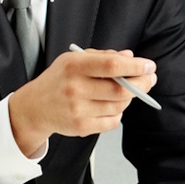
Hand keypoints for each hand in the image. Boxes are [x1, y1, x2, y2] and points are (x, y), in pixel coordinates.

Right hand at [9, 48, 156, 154]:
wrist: (34, 107)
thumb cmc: (59, 80)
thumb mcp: (75, 60)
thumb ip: (103, 56)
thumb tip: (130, 57)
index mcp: (74, 65)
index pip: (112, 65)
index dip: (136, 66)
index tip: (149, 66)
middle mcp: (75, 88)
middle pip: (120, 90)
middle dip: (142, 84)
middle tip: (149, 79)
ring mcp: (77, 109)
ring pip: (119, 106)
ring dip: (129, 99)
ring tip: (128, 92)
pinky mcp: (80, 127)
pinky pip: (112, 121)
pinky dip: (118, 113)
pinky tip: (112, 106)